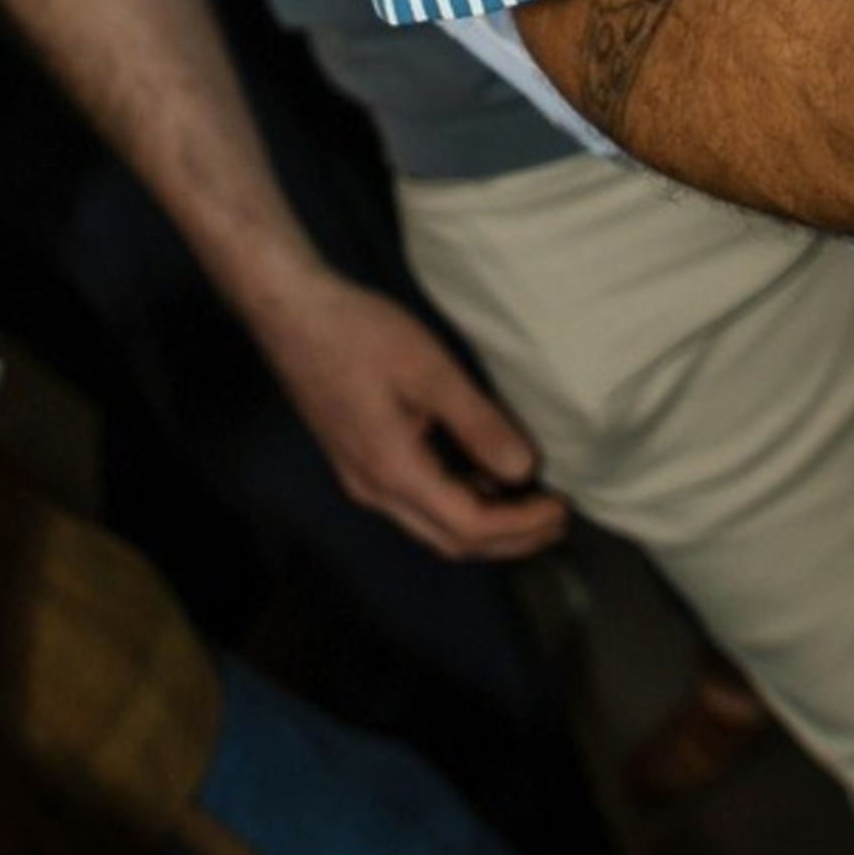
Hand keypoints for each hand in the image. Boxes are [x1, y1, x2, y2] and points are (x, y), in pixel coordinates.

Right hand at [259, 275, 564, 562]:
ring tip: (531, 501)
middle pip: (451, 541)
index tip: (561, 507)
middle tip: (557, 520)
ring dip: (485, 523)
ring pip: (432, 526)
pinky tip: (485, 476)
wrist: (292, 313)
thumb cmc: (360, 333)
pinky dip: (458, 500)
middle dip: (509, 539)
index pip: (468, 526)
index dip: (520, 525)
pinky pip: (417, 503)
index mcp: (393, 472)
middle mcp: (374, 491)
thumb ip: (478, 423)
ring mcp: (361, 480)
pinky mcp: (359, 463)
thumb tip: (524, 469)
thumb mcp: (429, 370)